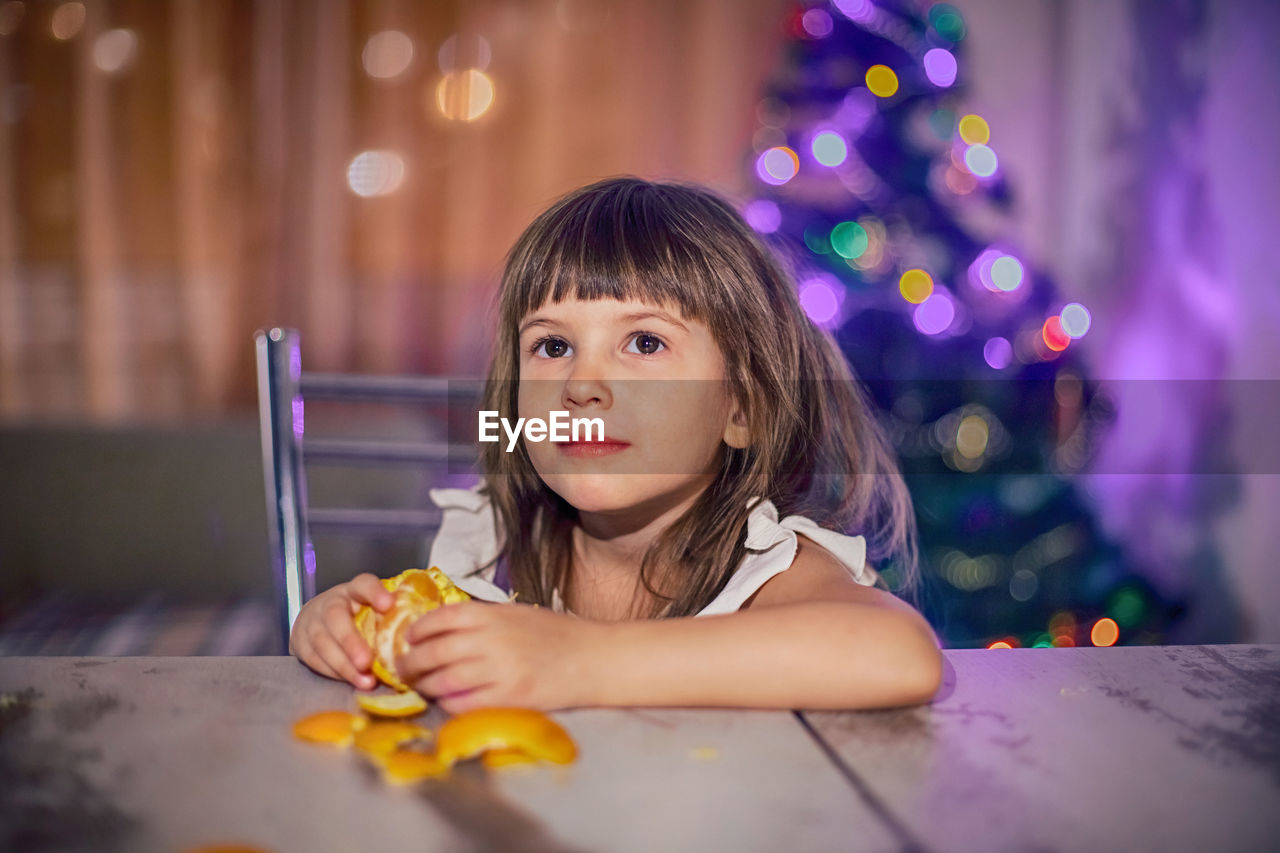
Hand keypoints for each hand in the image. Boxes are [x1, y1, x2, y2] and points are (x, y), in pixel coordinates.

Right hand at [289, 572, 394, 689]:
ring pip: (322, 642)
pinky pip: (314, 659)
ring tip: (365, 681)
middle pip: (335, 617)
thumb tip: (426, 631)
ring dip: (344, 665)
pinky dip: (333, 672)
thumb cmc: (358, 617)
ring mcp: (311, 621)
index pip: (363, 584)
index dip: (374, 592)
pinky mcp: (300, 642)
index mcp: (354, 591)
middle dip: (350, 641)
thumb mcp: (373, 609)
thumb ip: (394, 616)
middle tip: (366, 662)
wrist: (317, 620)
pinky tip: (350, 681)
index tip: (389, 604)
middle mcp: (330, 602)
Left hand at [397, 602, 602, 712]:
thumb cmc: (557, 634)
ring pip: (443, 680)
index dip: (417, 631)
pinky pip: (464, 704)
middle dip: (411, 662)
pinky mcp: (509, 697)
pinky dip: (449, 705)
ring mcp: (500, 669)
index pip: (439, 619)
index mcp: (491, 613)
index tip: (409, 640)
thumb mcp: (516, 614)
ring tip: (422, 688)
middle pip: (433, 651)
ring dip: (426, 686)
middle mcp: (491, 639)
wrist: (595, 658)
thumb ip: (482, 621)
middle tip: (405, 669)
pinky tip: (448, 703)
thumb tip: (441, 631)